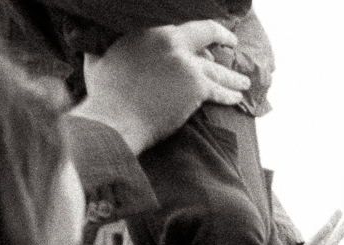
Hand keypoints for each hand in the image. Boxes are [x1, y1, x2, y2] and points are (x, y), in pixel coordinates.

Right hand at [75, 22, 247, 156]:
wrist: (114, 118)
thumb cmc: (104, 93)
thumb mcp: (100, 54)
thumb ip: (110, 42)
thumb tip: (100, 38)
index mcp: (147, 28)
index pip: (179, 26)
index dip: (193, 32)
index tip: (201, 36)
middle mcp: (169, 39)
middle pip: (205, 32)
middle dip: (222, 35)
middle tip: (231, 41)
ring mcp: (185, 62)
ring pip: (217, 67)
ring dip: (232, 75)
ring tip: (243, 81)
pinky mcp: (196, 86)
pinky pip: (219, 90)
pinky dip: (230, 94)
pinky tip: (237, 96)